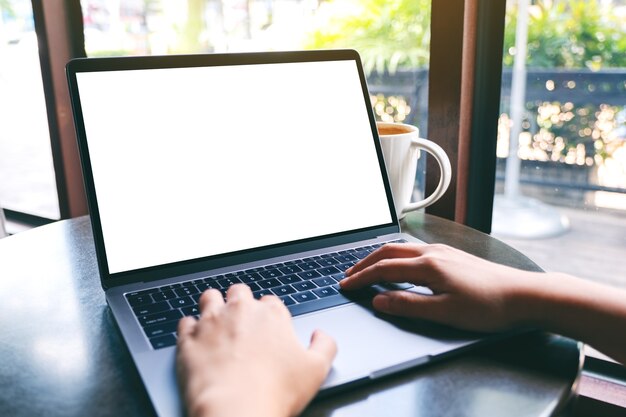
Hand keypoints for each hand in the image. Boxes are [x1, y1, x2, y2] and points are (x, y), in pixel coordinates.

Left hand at [176, 284, 336, 416]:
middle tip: (241, 320)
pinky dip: (190, 328)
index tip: (268, 328)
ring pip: (209, 297)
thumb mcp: (317, 370)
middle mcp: (240, 311)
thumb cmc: (275, 391)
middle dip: (240, 302)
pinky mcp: (189, 338)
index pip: (270, 302)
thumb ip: (325, 346)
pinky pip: (185, 322)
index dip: (269, 314)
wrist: (235, 409)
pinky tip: (195, 338)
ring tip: (215, 320)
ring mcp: (211, 322)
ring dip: (213, 305)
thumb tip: (321, 335)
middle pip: (239, 291)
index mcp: (271, 315)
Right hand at [340, 243, 542, 331]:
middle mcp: (433, 253)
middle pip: (388, 252)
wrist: (524, 295)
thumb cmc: (488, 306)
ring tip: (368, 268)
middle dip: (364, 263)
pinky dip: (397, 256)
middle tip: (348, 274)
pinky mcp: (452, 255)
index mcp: (428, 266)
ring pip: (401, 248)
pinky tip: (399, 264)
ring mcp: (444, 251)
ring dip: (380, 257)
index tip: (345, 285)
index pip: (383, 269)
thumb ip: (408, 306)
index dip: (361, 278)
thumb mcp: (445, 313)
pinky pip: (415, 250)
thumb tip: (379, 300)